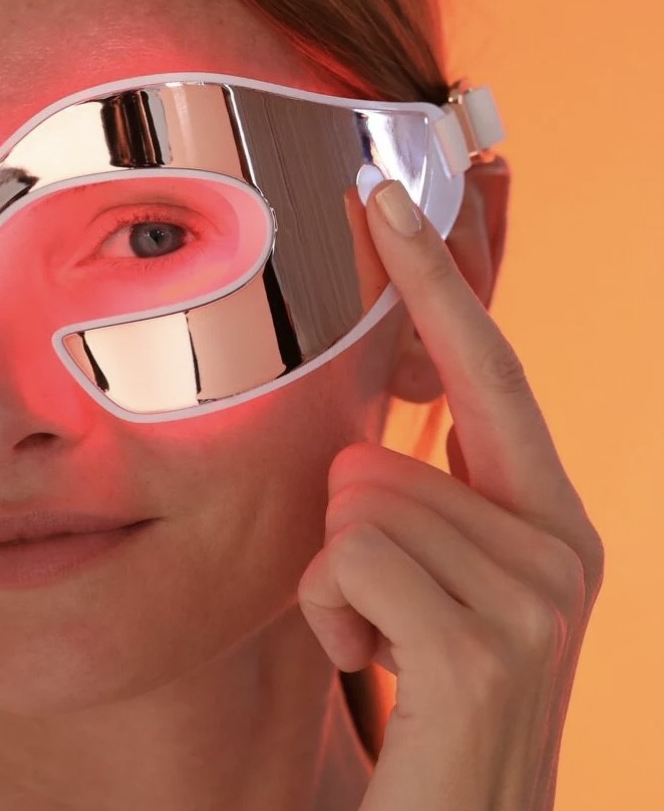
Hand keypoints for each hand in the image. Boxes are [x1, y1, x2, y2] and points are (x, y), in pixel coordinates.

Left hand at [297, 166, 605, 810]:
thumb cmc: (426, 695)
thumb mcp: (426, 580)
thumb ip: (420, 494)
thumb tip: (360, 439)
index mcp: (547, 519)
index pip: (487, 370)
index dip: (435, 279)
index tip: (387, 194)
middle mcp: (562, 545)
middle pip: (377, 453)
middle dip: (345, 529)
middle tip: (385, 614)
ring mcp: (536, 597)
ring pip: (356, 502)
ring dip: (334, 582)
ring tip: (388, 648)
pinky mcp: (487, 648)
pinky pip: (346, 557)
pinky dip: (328, 614)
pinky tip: (382, 671)